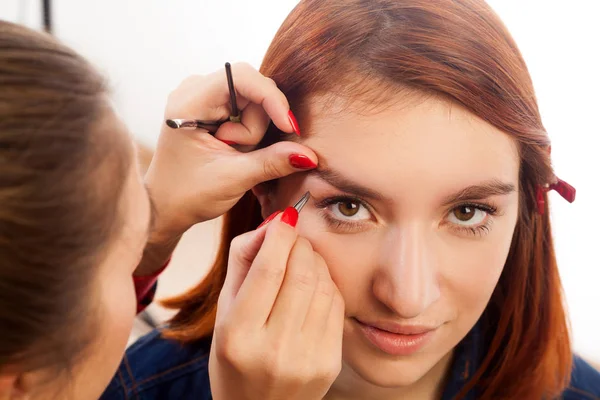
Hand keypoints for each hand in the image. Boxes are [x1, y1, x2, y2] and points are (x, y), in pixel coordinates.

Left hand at [146, 62, 316, 239]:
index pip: (242, 76)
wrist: (165, 206)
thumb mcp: (234, 179)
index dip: (271, 98)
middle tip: (237, 152)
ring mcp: (202, 96)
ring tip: (230, 154)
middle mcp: (194, 89)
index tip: (288, 128)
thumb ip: (272, 162)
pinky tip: (233, 148)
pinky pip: (245, 108)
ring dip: (252, 131)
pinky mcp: (210, 107)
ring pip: (251, 100)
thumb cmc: (188, 194)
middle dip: (257, 124)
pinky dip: (248, 130)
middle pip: (251, 89)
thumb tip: (308, 155)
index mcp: (190, 101)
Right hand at [209, 209, 344, 399]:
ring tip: (301, 261)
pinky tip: (313, 286)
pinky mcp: (331, 363)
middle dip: (299, 244)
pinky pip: (336, 304)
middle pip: (301, 272)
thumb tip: (273, 224)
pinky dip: (326, 284)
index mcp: (238, 336)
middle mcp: (274, 349)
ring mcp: (308, 358)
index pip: (268, 269)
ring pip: (323, 284)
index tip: (282, 219)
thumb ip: (242, 264)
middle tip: (292, 239)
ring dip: (314, 261)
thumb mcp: (223, 314)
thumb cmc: (234, 358)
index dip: (279, 234)